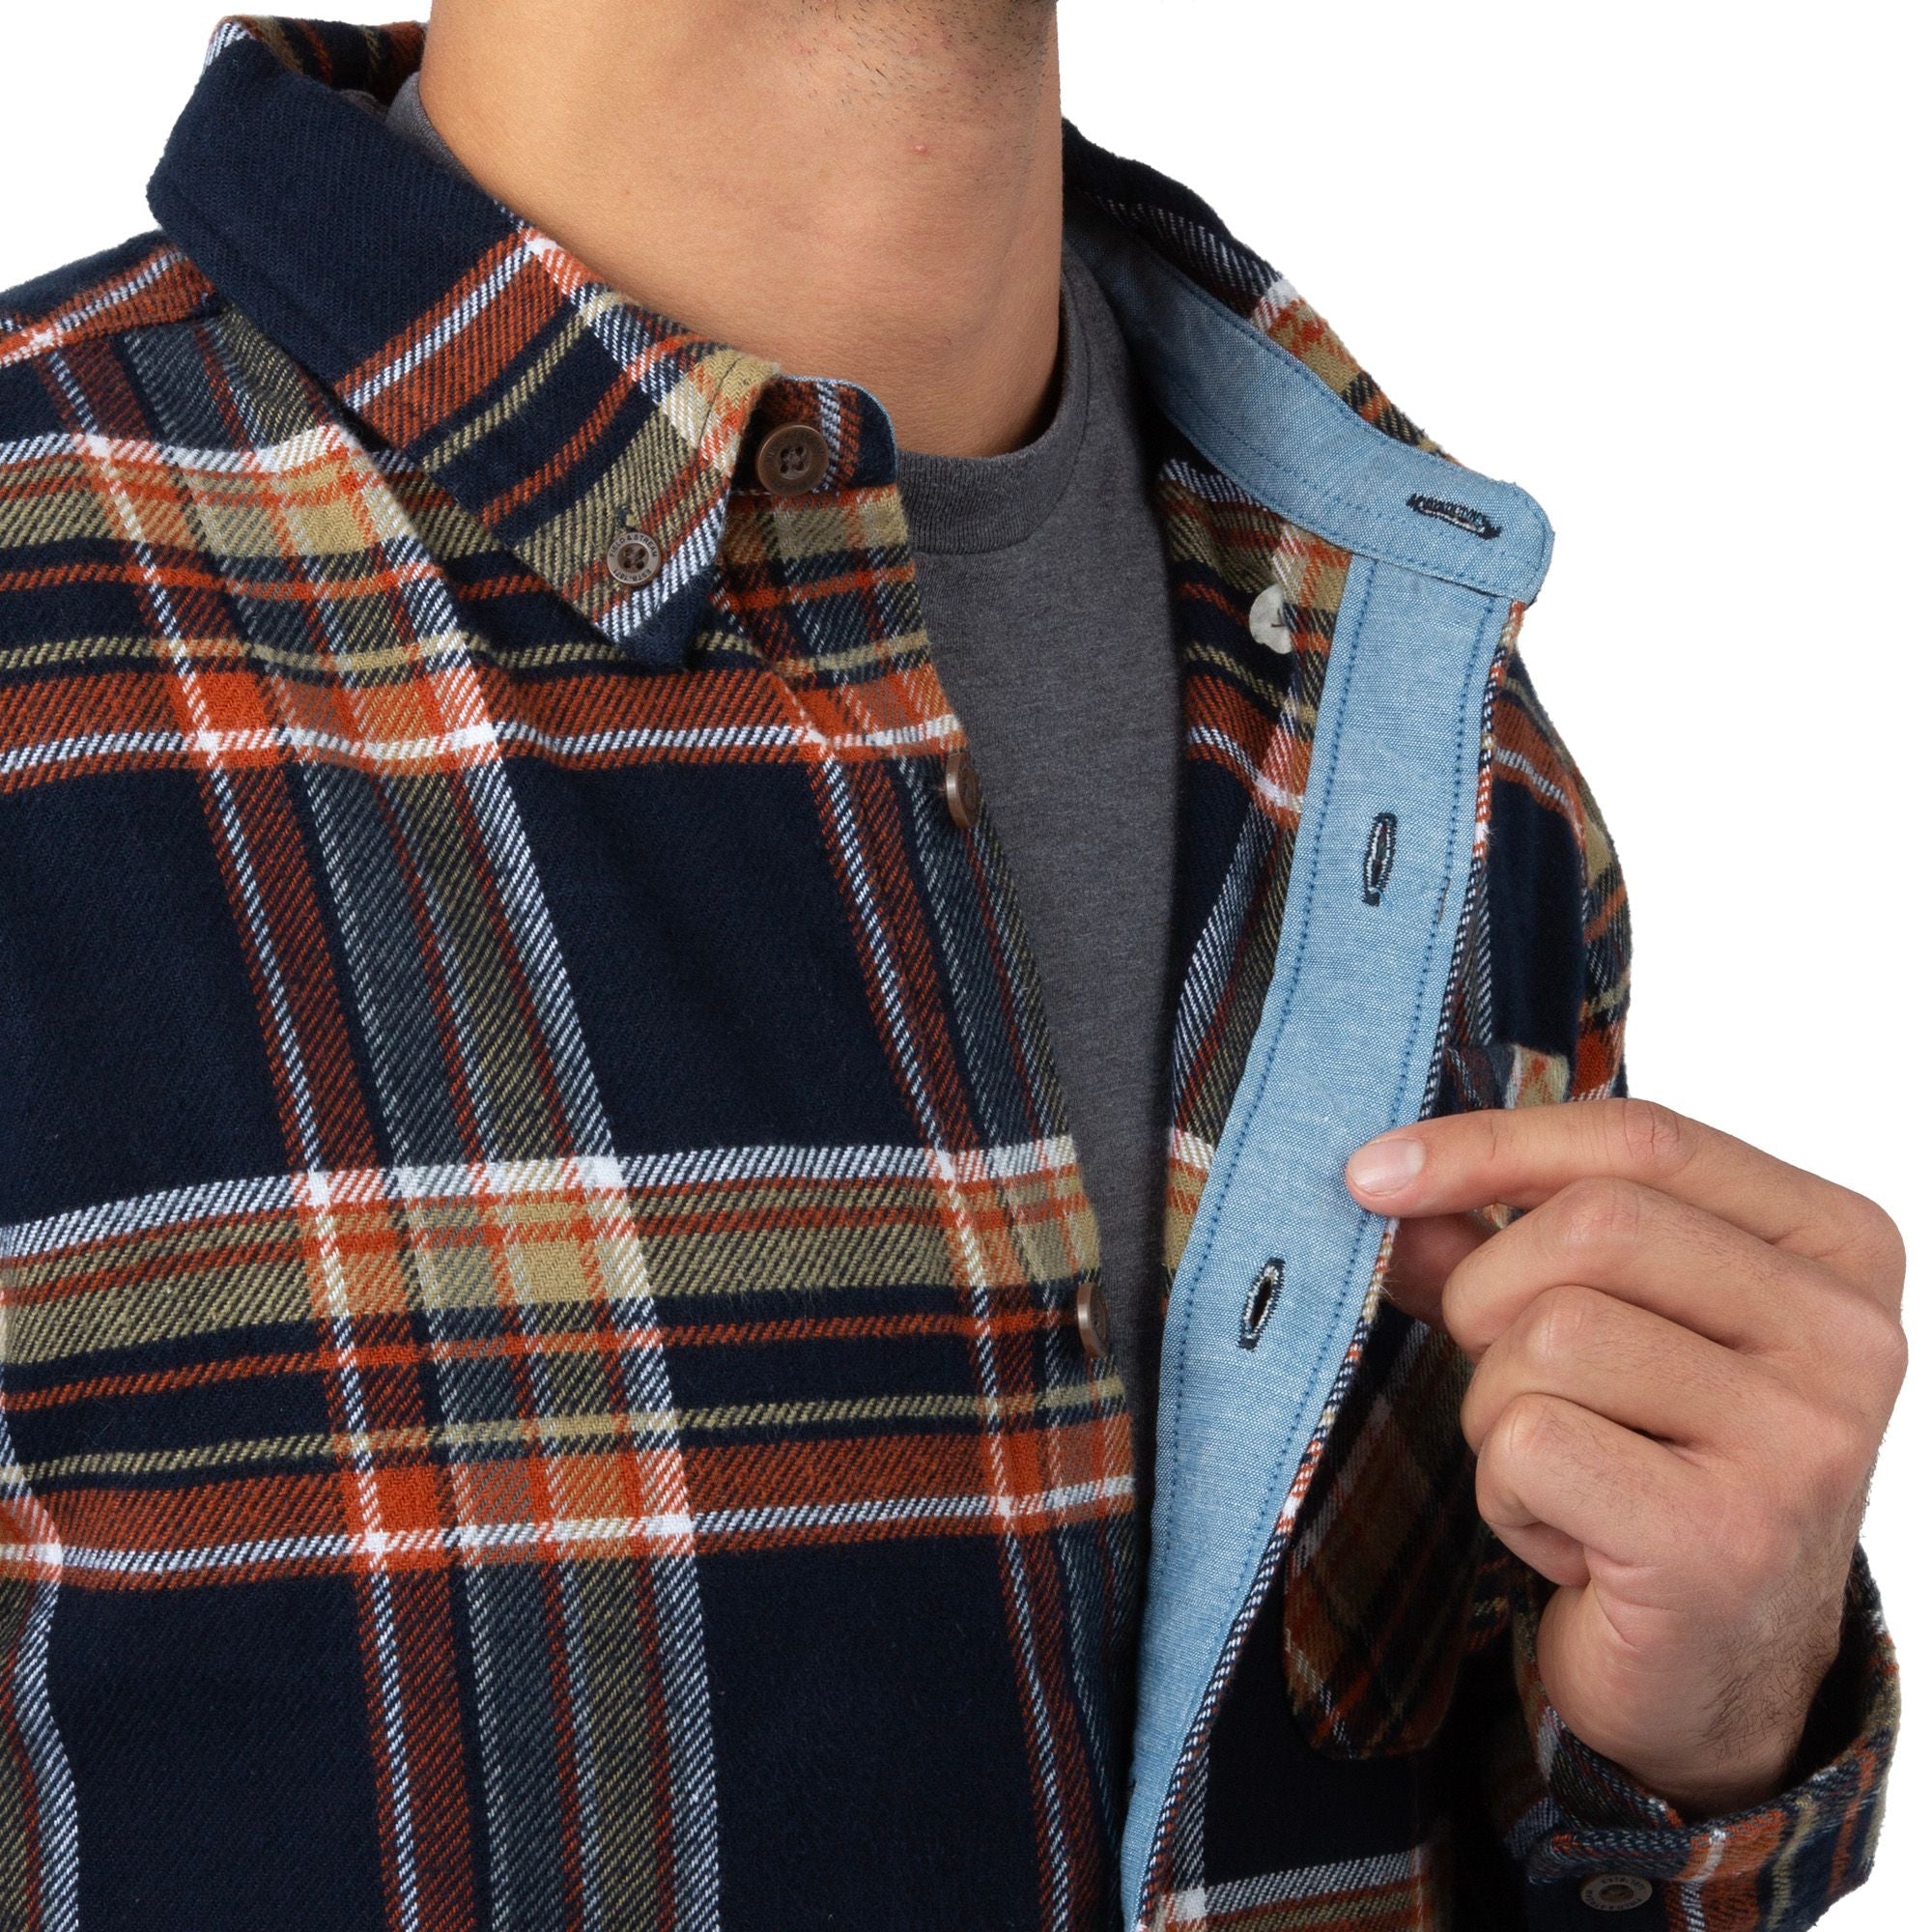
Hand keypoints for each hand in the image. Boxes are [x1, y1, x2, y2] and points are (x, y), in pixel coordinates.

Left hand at [1344, 1098, 1905, 1817]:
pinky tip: (1575, 1541)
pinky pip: (1530, 1445)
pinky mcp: (1727, 1542)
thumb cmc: (1650, 1462)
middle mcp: (1847, 1336)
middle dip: (1491, 1298)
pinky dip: (1508, 1495)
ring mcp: (1802, 1442)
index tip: (1371, 1173)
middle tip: (1514, 1384)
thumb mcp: (1590, 1320)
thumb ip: (1495, 1236)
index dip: (1487, 1144)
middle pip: (1590, 1225)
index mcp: (1834, 1247)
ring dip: (1500, 1411)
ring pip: (1548, 1336)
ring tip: (1568, 1475)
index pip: (1643, 1139)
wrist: (1715, 1670)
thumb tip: (1386, 1183)